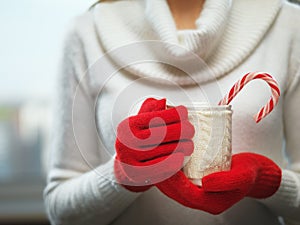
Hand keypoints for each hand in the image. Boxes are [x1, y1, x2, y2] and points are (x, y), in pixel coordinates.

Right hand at [114, 98, 194, 191]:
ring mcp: (130, 159)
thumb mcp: (141, 122)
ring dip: (183, 146)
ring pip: (165, 150)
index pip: (155, 116)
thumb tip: (163, 102)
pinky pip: (161, 166)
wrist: (126, 166)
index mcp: (128, 125)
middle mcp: (126, 141)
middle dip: (182, 130)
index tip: (184, 113)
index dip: (174, 113)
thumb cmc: (138, 141)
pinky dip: (174, 161)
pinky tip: (181, 157)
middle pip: (163, 133)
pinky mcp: (137, 174)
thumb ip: (151, 111)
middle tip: (191, 130)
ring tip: (189, 145)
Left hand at [156, 152, 280, 213]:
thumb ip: (227, 182)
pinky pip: (178, 179)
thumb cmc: (248, 173)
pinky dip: (170, 170)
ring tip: (156, 158)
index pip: (187, 195)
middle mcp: (201, 199)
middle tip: (156, 161)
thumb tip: (206, 183)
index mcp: (211, 203)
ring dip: (164, 174)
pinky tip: (165, 158)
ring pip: (174, 187)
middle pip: (176, 192)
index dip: (175, 182)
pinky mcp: (194, 182)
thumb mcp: (242, 176)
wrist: (252, 171)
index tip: (167, 166)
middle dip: (164, 177)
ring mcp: (196, 192)